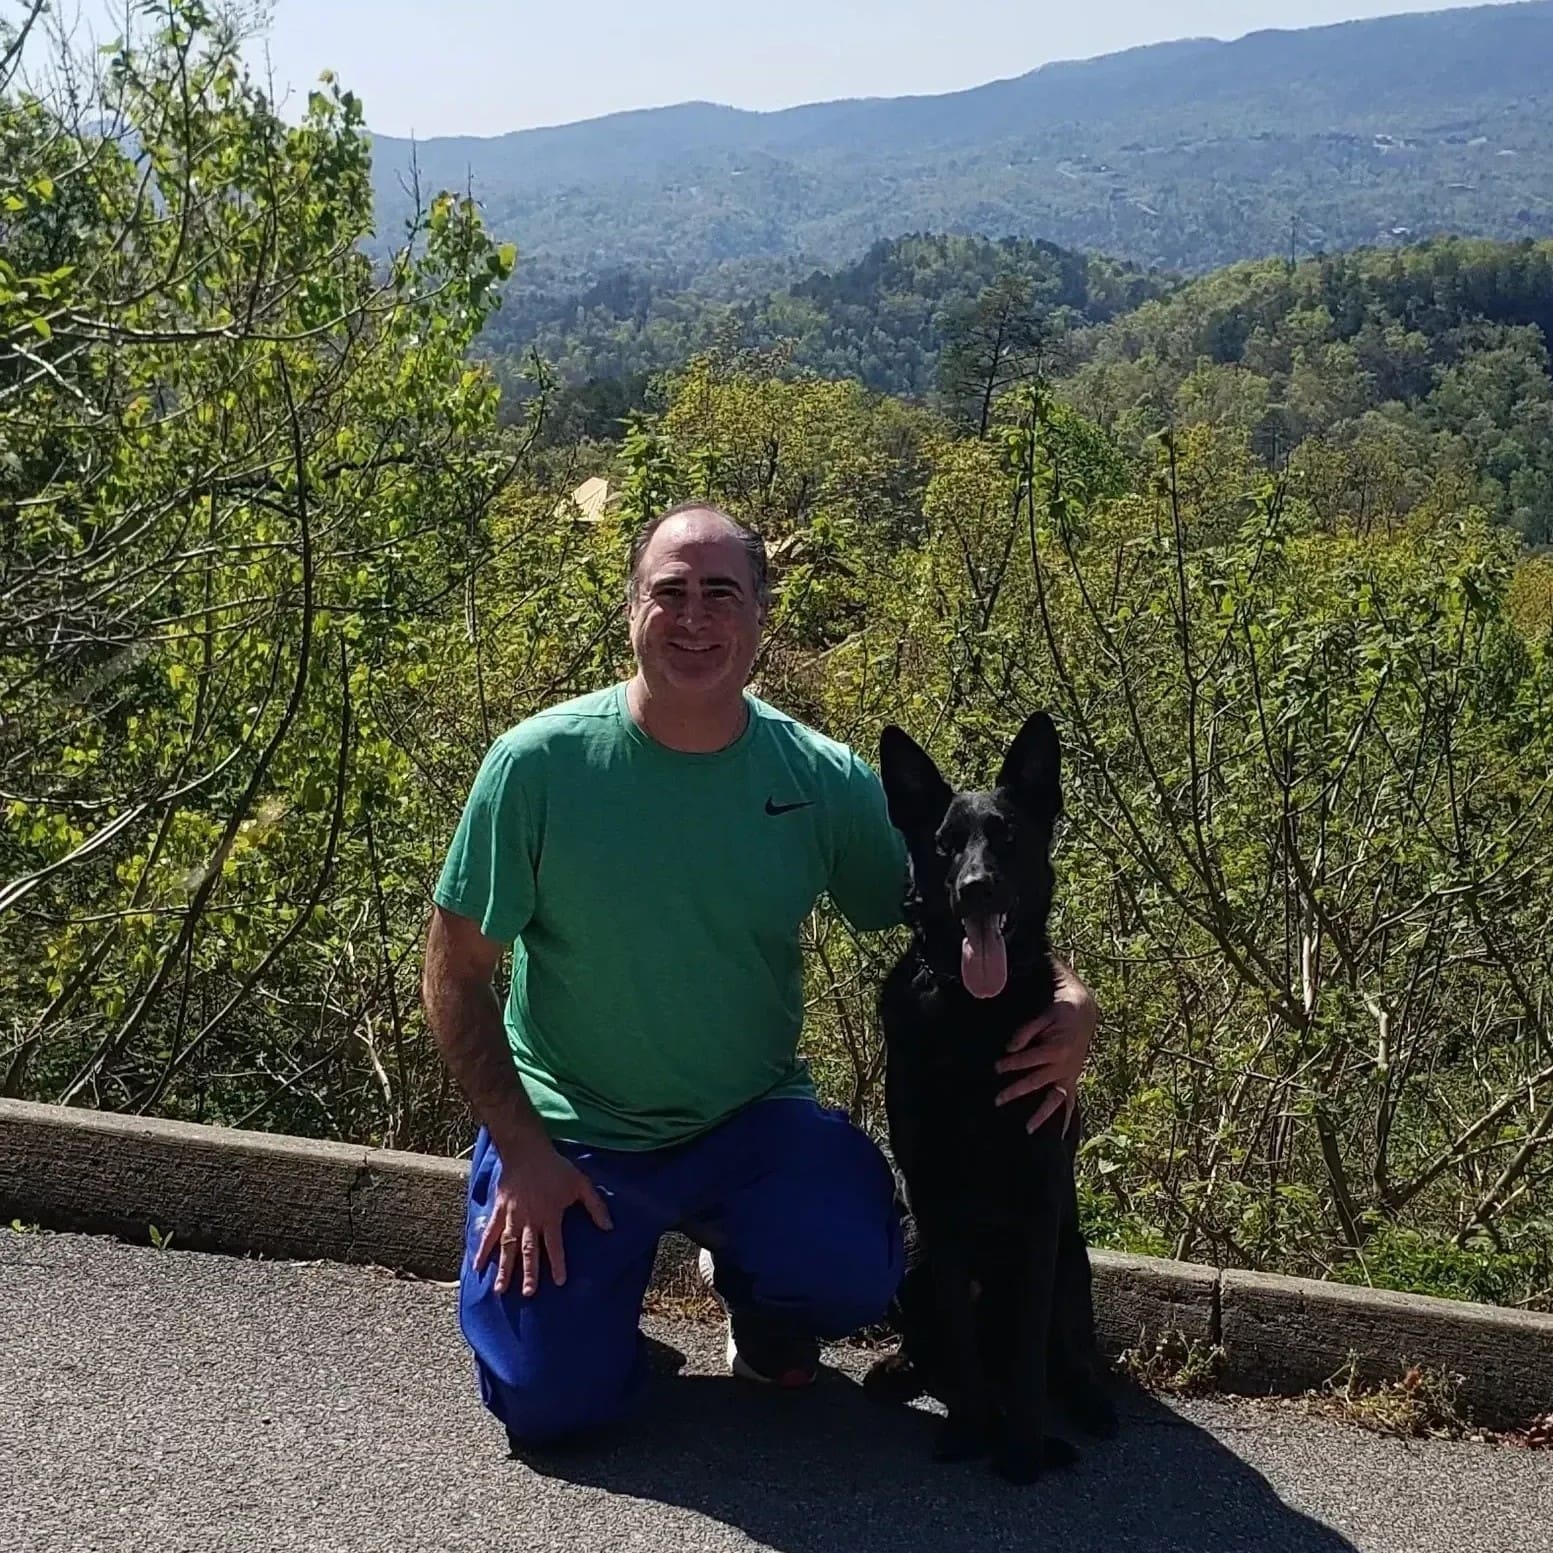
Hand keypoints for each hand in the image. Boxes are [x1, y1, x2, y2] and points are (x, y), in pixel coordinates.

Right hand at [474, 1138, 612, 1296]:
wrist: (526, 1151)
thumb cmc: (555, 1168)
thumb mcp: (581, 1183)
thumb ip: (595, 1206)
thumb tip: (609, 1227)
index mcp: (550, 1215)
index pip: (555, 1245)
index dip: (558, 1263)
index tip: (560, 1281)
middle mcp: (530, 1220)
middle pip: (529, 1251)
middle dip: (529, 1273)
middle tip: (529, 1294)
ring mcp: (512, 1217)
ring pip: (508, 1247)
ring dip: (505, 1269)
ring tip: (502, 1290)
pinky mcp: (499, 1211)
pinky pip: (489, 1234)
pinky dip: (482, 1250)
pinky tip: (477, 1266)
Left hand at [993, 961, 1098, 1134]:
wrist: (1085, 1013)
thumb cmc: (1060, 1013)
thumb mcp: (1044, 1016)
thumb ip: (1026, 1032)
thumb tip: (1010, 1048)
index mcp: (1057, 1049)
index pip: (1028, 1060)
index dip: (1011, 1064)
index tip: (996, 1068)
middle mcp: (1065, 1066)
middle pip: (1037, 1082)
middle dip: (1016, 1091)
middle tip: (997, 1100)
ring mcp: (1070, 1075)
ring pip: (1055, 1099)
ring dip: (1042, 1114)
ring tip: (1028, 1128)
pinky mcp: (1072, 1079)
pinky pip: (1070, 1101)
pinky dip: (1067, 1118)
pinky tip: (1061, 1134)